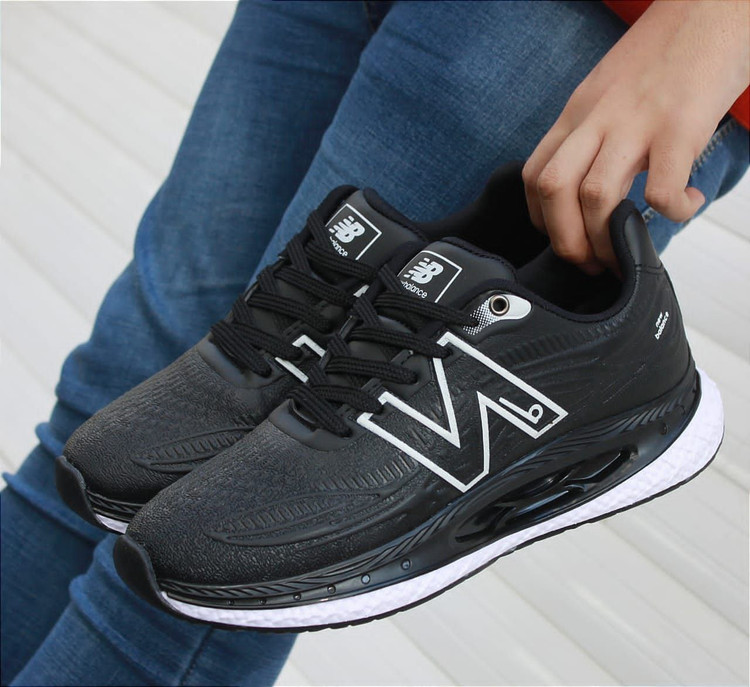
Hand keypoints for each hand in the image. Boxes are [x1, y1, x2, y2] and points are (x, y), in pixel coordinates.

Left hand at [523, 0, 749, 272]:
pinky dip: (672, 212)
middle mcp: (597, 118)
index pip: (534, 175)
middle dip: (565, 241)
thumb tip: (591, 189)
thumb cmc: (666, 52)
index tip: (564, 238)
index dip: (541, 219)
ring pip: (594, 196)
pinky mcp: (680, 125)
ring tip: (627, 251)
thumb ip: (594, 135)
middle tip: (590, 263)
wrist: (714, 4)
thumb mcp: (609, 92)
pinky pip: (661, 189)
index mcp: (577, 113)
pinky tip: (686, 205)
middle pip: (553, 190)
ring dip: (607, 240)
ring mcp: (636, 122)